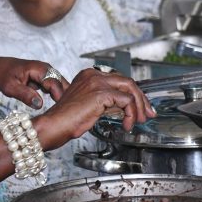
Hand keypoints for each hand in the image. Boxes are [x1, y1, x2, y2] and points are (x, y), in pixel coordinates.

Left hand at [0, 58, 67, 109]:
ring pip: (61, 86)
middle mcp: (47, 69)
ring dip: (63, 97)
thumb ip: (25, 95)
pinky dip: (58, 96)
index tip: (63, 111)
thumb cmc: (4, 77)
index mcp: (39, 69)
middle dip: (66, 97)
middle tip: (68, 114)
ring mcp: (48, 73)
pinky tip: (59, 107)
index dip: (60, 97)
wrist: (0, 69)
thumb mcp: (10, 88)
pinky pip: (57, 88)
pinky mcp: (47, 79)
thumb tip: (39, 104)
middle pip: (62, 84)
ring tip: (65, 112)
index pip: (54, 84)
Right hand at [38, 68, 155, 144]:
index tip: (140, 107)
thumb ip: (104, 101)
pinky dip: (131, 113)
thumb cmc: (66, 120)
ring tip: (138, 120)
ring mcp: (97, 82)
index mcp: (89, 75)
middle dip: (141, 99)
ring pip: (130, 89)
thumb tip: (123, 107)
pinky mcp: (101, 93)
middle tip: (147, 113)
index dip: (133, 93)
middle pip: (127, 82)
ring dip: (139, 106)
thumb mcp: (89, 106)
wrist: (54, 125)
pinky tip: (127, 124)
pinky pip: (126, 101)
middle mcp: (94, 75)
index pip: (119, 80)